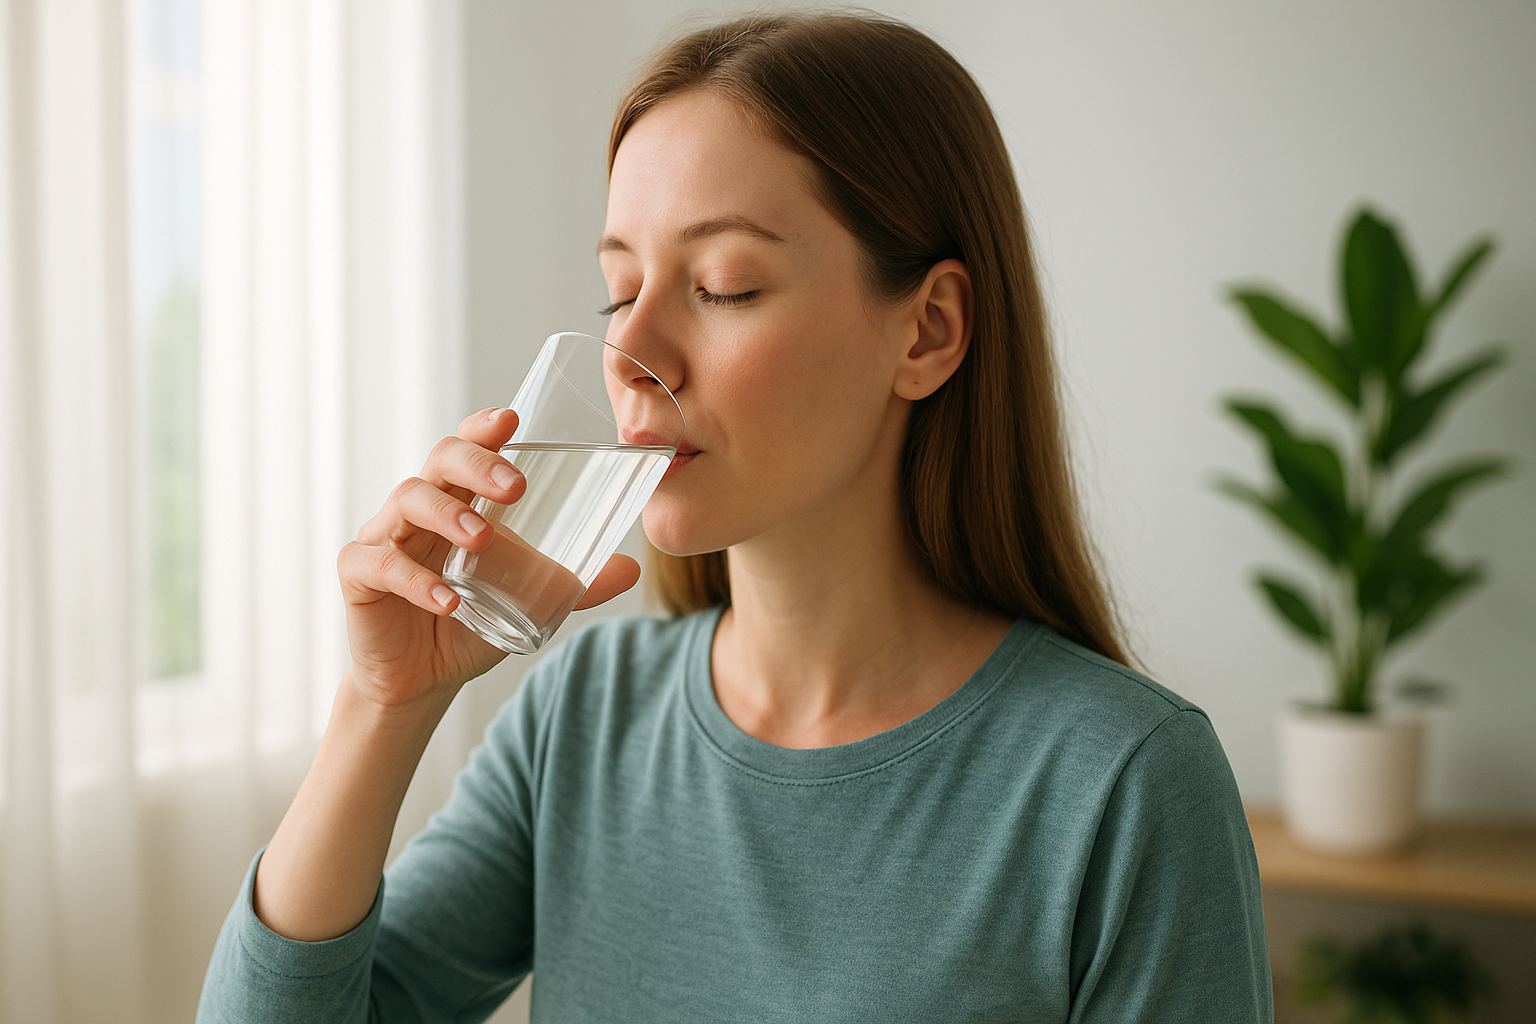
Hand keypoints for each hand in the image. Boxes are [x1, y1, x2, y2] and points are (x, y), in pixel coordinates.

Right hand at [336, 407, 641, 709]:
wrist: (422, 679)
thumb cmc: (470, 623)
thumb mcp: (528, 599)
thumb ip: (574, 584)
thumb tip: (631, 568)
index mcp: (458, 501)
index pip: (466, 447)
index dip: (483, 429)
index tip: (511, 421)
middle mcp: (419, 509)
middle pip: (438, 461)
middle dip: (476, 464)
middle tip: (515, 487)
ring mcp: (385, 537)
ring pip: (407, 500)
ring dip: (449, 515)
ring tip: (483, 539)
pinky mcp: (359, 576)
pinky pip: (379, 564)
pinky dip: (416, 581)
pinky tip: (448, 601)